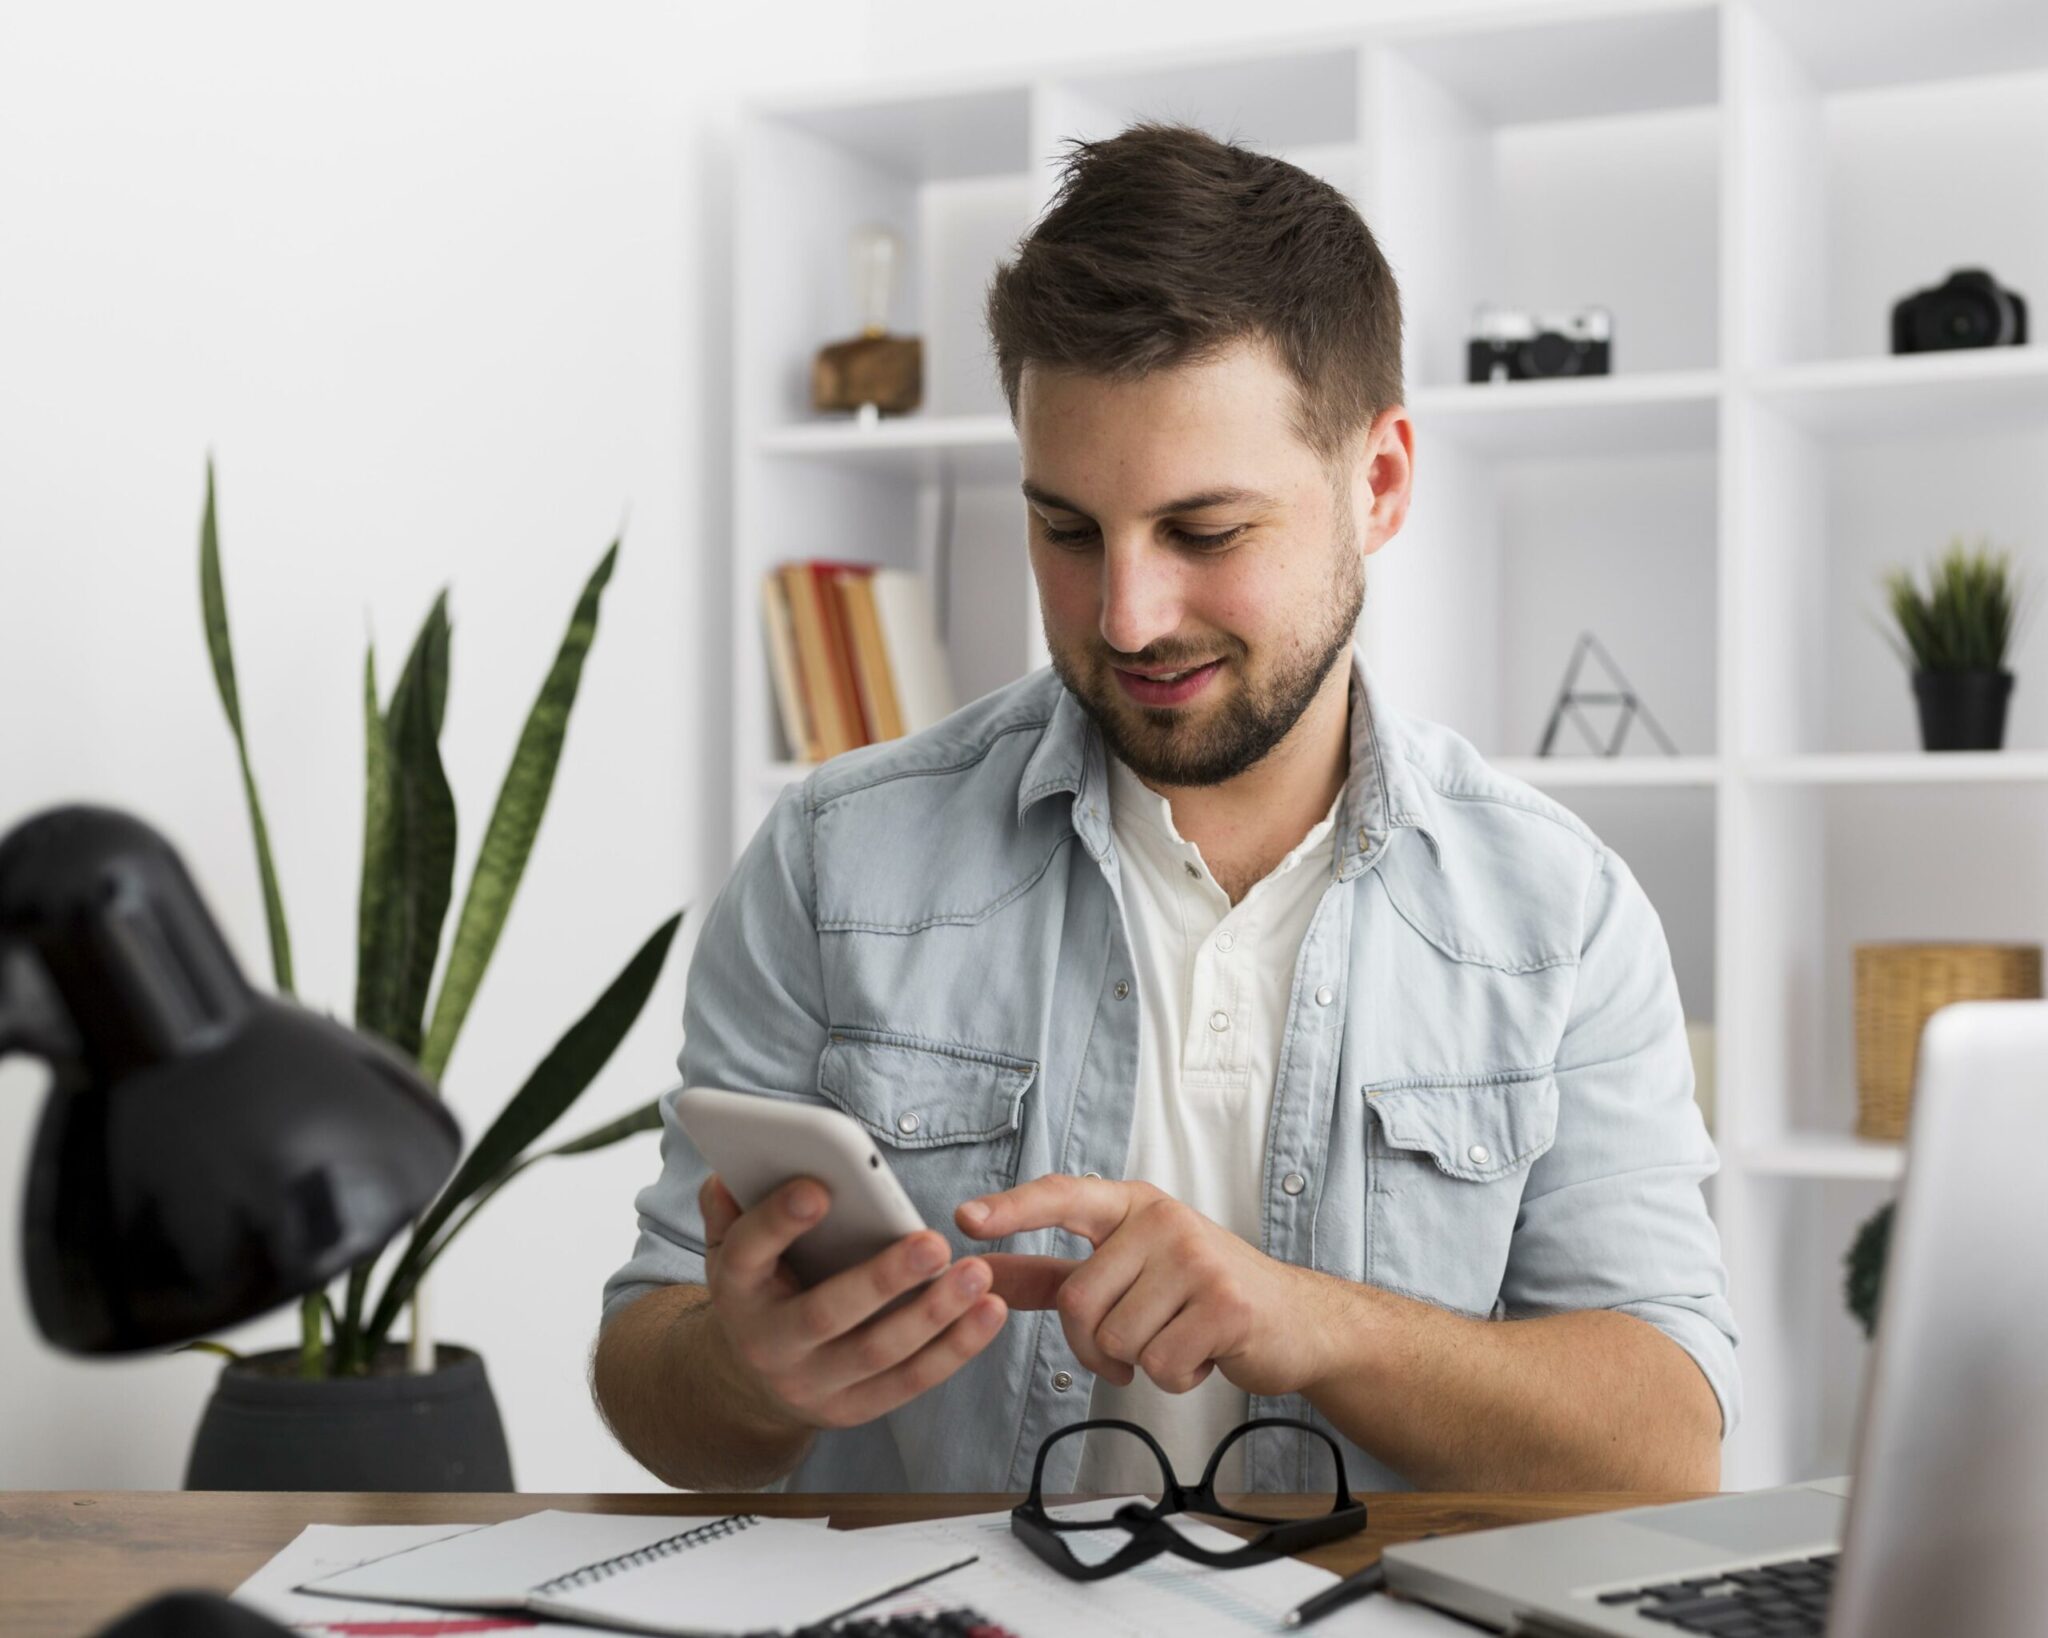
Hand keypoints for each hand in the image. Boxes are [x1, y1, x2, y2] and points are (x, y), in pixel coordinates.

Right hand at [699, 1173, 1006, 1428]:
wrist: (754, 1376)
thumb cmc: (760, 1284)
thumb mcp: (732, 1244)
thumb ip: (733, 1206)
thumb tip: (732, 1170)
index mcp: (736, 1289)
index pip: (750, 1251)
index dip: (779, 1221)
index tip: (819, 1188)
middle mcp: (768, 1343)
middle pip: (826, 1313)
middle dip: (883, 1279)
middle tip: (934, 1242)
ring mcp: (811, 1384)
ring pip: (877, 1352)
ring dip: (934, 1314)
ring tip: (977, 1274)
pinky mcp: (852, 1409)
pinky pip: (909, 1381)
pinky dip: (954, 1349)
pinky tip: (988, 1313)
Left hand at [956, 1175, 1336, 1397]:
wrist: (1294, 1319)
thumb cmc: (1202, 1293)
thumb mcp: (1128, 1271)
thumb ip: (1053, 1275)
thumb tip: (985, 1275)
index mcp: (1132, 1205)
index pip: (1063, 1196)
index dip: (1013, 1209)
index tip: (966, 1219)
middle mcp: (1162, 1220)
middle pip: (1079, 1302)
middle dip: (1093, 1346)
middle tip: (1134, 1342)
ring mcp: (1196, 1257)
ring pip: (1117, 1340)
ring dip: (1139, 1363)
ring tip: (1177, 1338)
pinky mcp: (1225, 1304)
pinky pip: (1159, 1366)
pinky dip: (1175, 1378)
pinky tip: (1203, 1352)